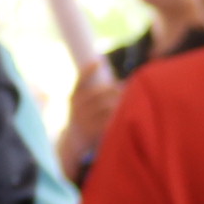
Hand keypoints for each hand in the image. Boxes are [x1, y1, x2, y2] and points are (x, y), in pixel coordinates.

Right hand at [59, 60, 119, 177]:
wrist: (73, 140)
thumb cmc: (84, 114)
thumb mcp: (81, 102)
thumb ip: (94, 90)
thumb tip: (109, 69)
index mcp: (74, 98)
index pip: (79, 81)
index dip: (87, 71)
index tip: (98, 62)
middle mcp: (77, 108)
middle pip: (98, 94)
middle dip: (113, 89)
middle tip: (126, 86)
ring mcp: (83, 120)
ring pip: (104, 107)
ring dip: (118, 102)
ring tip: (129, 98)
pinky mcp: (91, 132)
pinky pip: (107, 122)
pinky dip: (117, 117)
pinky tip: (125, 113)